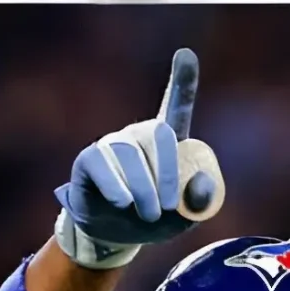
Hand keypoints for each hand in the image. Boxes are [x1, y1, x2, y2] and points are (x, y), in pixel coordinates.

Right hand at [51, 49, 224, 270]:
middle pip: (158, 135)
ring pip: (130, 155)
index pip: (176, 105)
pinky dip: (117, 187)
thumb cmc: (154, 220)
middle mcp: (138, 136)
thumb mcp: (186, 216)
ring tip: (147, 215)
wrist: (114, 237)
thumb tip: (199, 181)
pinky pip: (103, 166)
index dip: (182, 80)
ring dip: (143, 188)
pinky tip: (123, 203)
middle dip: (168, 172)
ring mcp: (112, 145)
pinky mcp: (89, 160)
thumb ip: (200, 200)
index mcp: (167, 142)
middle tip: (168, 208)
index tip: (185, 54)